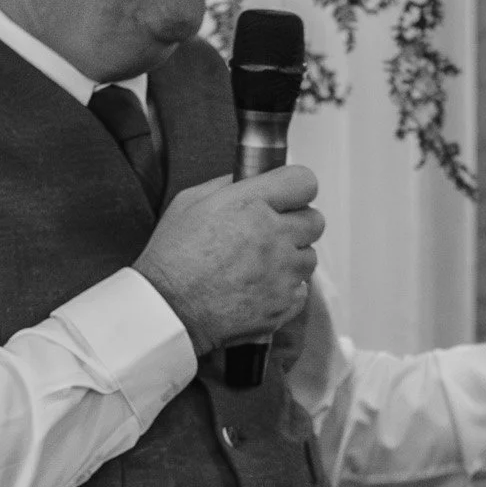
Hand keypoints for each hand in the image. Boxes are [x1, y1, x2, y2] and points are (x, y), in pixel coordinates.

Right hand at [135, 167, 323, 354]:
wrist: (170, 309)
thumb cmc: (173, 256)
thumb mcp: (190, 203)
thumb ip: (228, 185)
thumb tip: (253, 177)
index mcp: (251, 204)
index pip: (303, 182)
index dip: (296, 188)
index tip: (288, 196)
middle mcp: (274, 236)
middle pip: (315, 220)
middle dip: (297, 223)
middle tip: (272, 232)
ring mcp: (284, 271)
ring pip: (310, 256)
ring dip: (292, 257)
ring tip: (258, 264)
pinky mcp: (288, 302)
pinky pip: (302, 288)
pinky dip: (286, 288)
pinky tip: (258, 287)